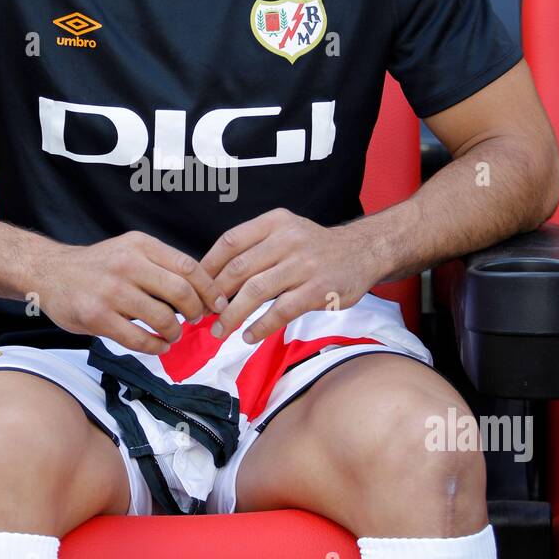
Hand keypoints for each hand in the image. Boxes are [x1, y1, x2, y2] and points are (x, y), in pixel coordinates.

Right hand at [34, 231, 228, 355]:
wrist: (49, 272)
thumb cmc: (98, 265)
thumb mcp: (130, 249)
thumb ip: (161, 265)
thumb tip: (203, 291)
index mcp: (140, 245)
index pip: (188, 266)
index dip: (210, 289)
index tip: (218, 304)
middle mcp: (127, 264)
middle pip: (180, 292)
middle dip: (196, 311)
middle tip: (195, 319)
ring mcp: (111, 291)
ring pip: (162, 317)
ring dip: (175, 332)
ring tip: (173, 334)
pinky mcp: (97, 317)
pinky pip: (138, 338)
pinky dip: (156, 346)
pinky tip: (159, 345)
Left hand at [198, 208, 380, 344]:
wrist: (363, 251)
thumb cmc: (315, 247)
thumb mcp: (286, 231)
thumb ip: (255, 247)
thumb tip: (213, 277)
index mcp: (275, 222)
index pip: (230, 242)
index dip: (207, 267)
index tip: (195, 287)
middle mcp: (288, 239)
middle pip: (239, 269)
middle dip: (215, 295)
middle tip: (202, 314)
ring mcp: (304, 264)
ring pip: (256, 291)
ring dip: (232, 315)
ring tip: (219, 330)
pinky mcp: (318, 290)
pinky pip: (282, 311)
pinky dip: (261, 326)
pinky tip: (249, 336)